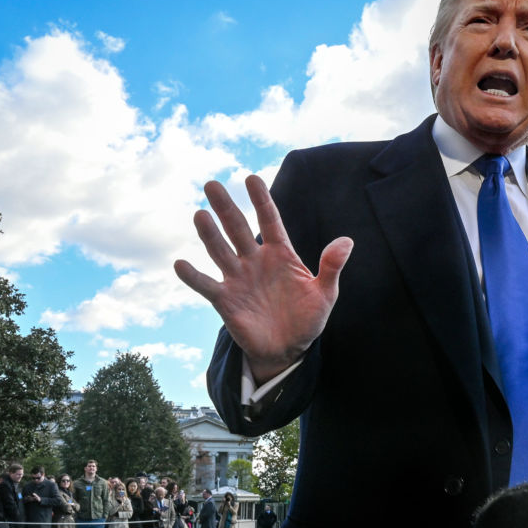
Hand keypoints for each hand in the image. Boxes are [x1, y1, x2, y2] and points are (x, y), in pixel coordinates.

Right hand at [174, 176, 353, 383]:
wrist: (289, 349)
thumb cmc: (307, 318)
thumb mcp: (325, 293)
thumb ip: (331, 267)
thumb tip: (347, 241)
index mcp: (280, 253)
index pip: (269, 220)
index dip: (261, 200)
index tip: (251, 178)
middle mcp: (255, 261)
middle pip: (238, 229)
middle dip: (226, 207)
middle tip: (212, 184)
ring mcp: (238, 279)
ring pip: (220, 251)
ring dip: (210, 234)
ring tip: (200, 214)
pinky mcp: (225, 301)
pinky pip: (206, 286)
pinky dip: (193, 276)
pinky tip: (181, 264)